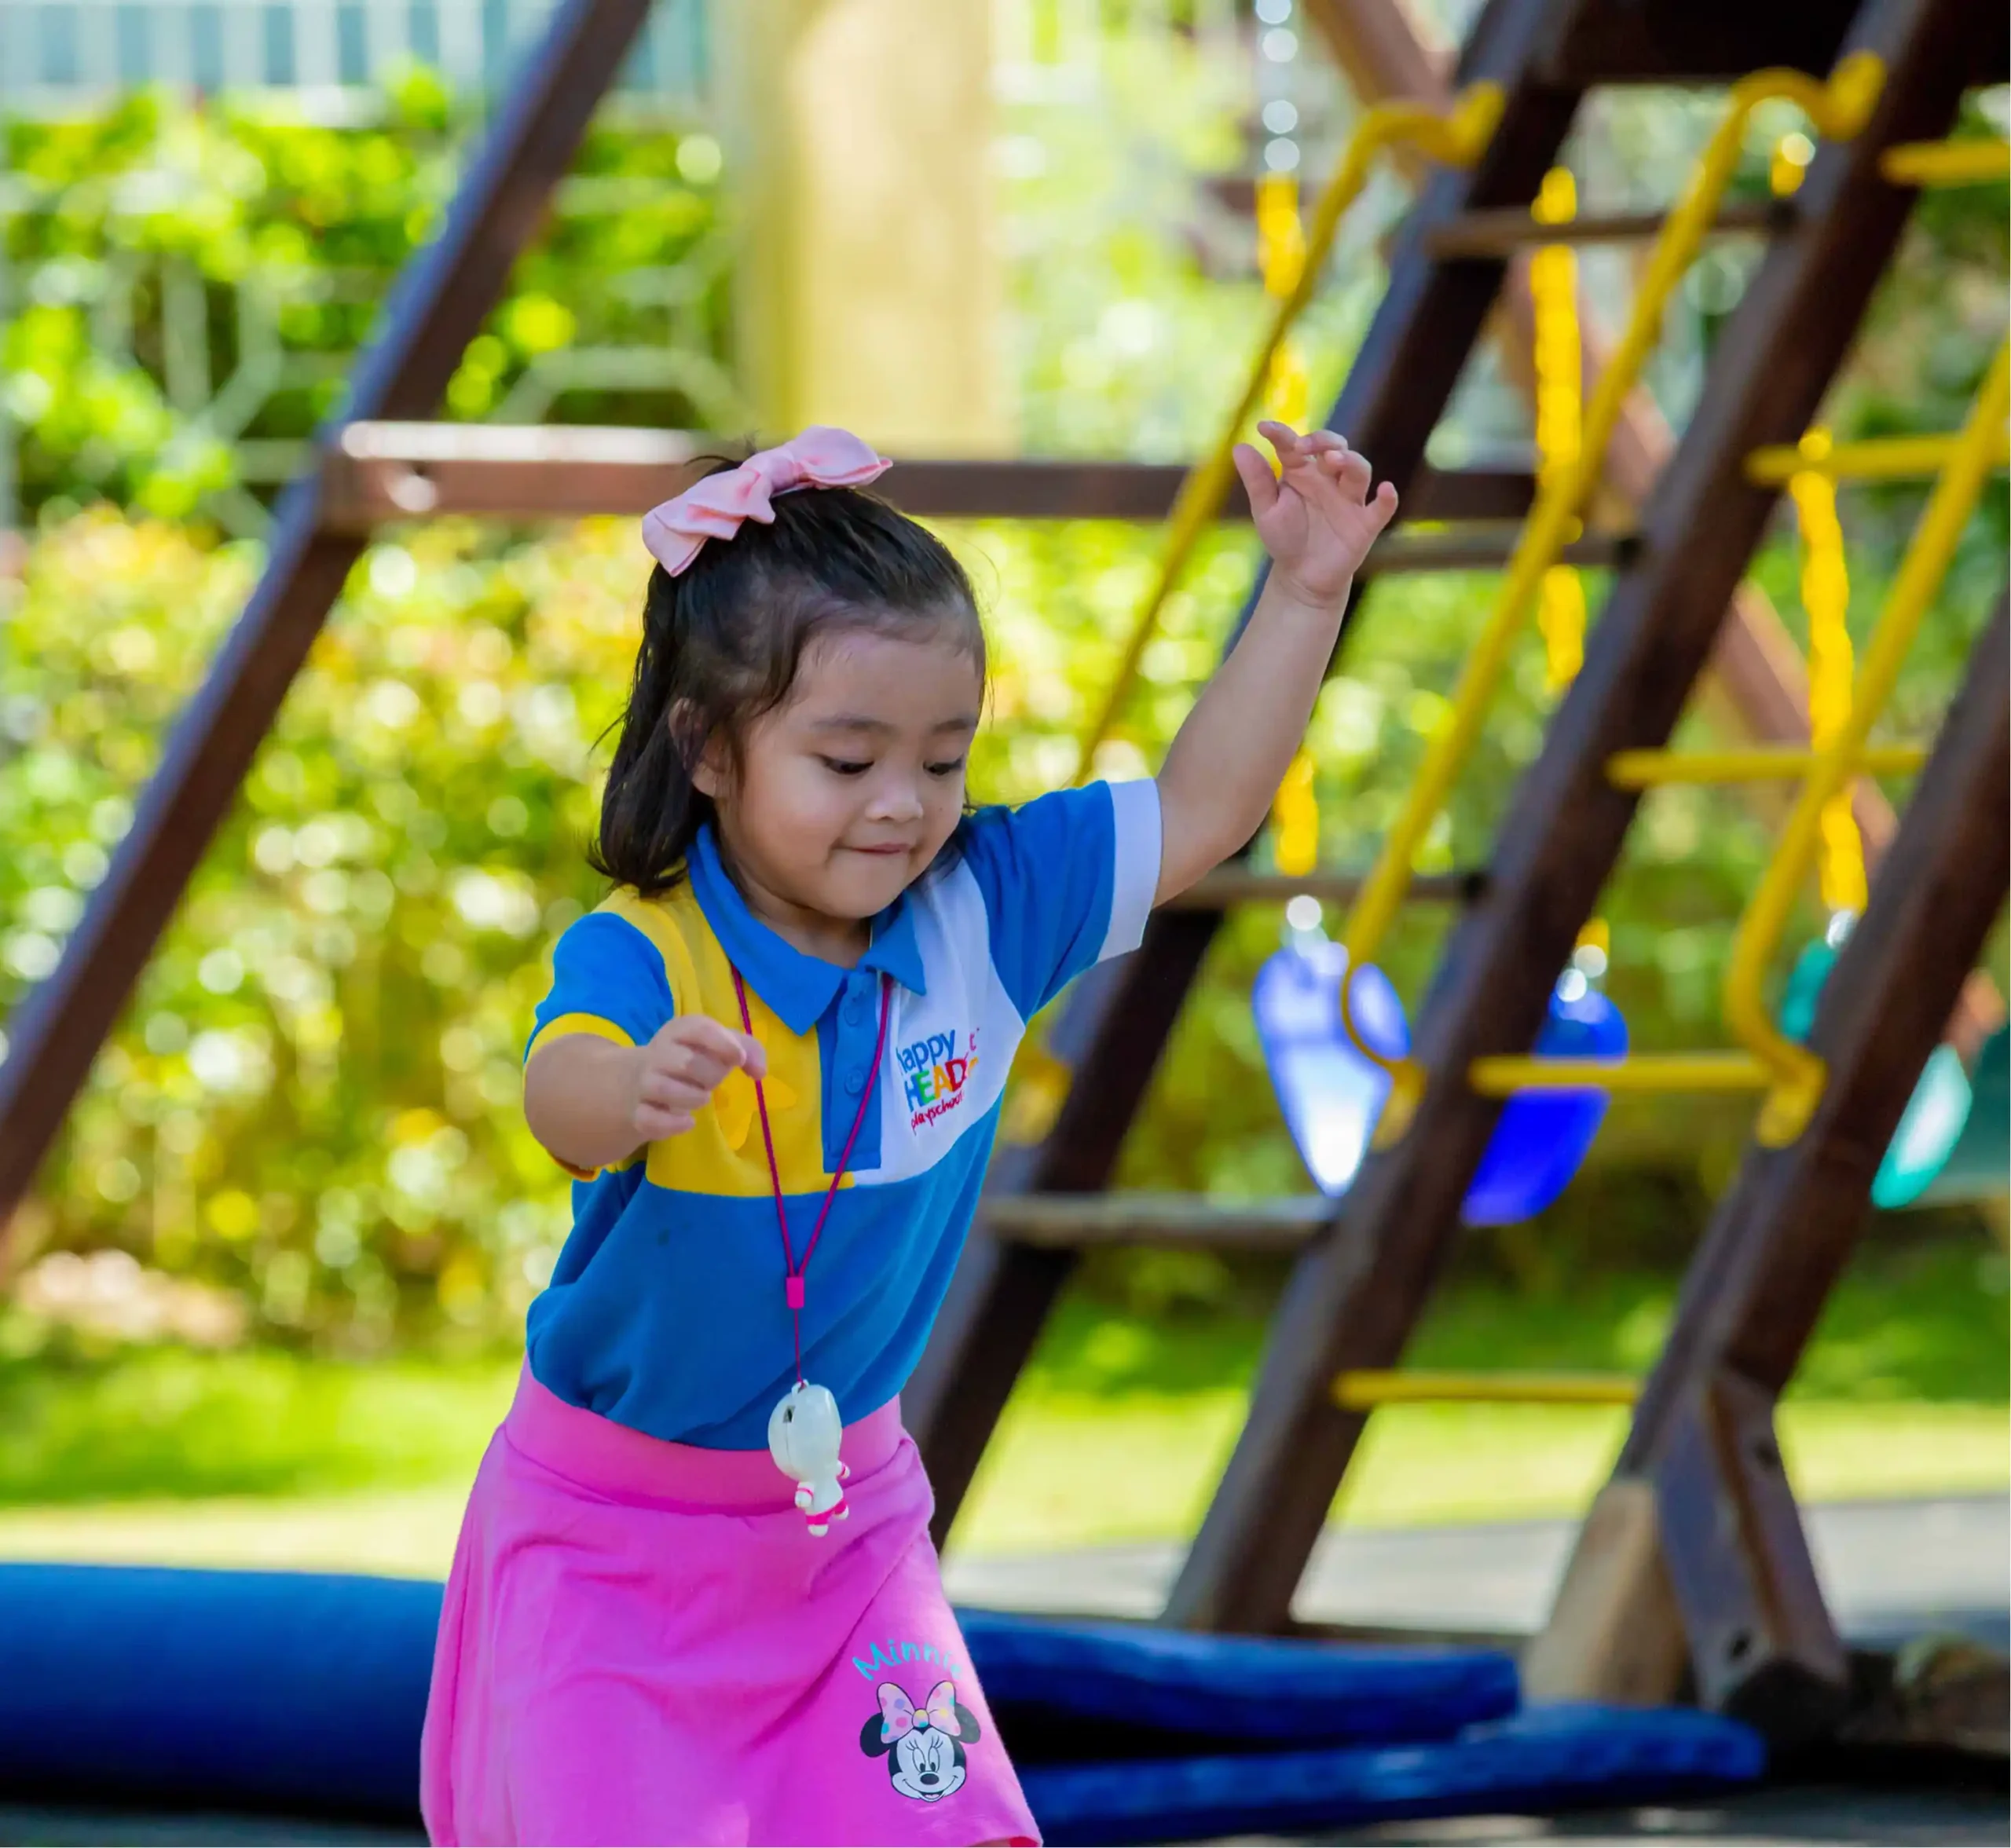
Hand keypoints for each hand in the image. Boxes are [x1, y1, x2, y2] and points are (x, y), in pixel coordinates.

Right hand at [628, 1016, 765, 1140]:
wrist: (637, 1082)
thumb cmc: (691, 1059)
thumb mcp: (718, 1045)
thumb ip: (748, 1049)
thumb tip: (760, 1072)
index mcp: (680, 1031)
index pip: (699, 1028)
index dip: (723, 1044)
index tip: (739, 1059)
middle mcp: (658, 1053)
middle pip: (686, 1062)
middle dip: (711, 1075)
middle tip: (714, 1080)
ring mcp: (644, 1083)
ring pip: (664, 1088)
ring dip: (693, 1098)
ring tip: (702, 1098)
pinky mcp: (638, 1112)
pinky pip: (650, 1119)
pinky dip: (673, 1124)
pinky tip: (688, 1122)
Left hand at [1232, 420, 1397, 607]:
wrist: (1301, 577)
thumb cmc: (1285, 538)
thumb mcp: (1266, 510)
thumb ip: (1257, 480)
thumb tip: (1239, 447)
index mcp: (1302, 472)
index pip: (1295, 446)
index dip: (1282, 434)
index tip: (1264, 428)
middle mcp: (1329, 479)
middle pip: (1334, 447)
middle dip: (1322, 441)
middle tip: (1303, 447)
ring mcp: (1349, 499)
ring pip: (1358, 470)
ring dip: (1349, 461)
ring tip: (1333, 460)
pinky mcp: (1365, 524)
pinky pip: (1381, 508)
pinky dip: (1387, 499)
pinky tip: (1386, 489)